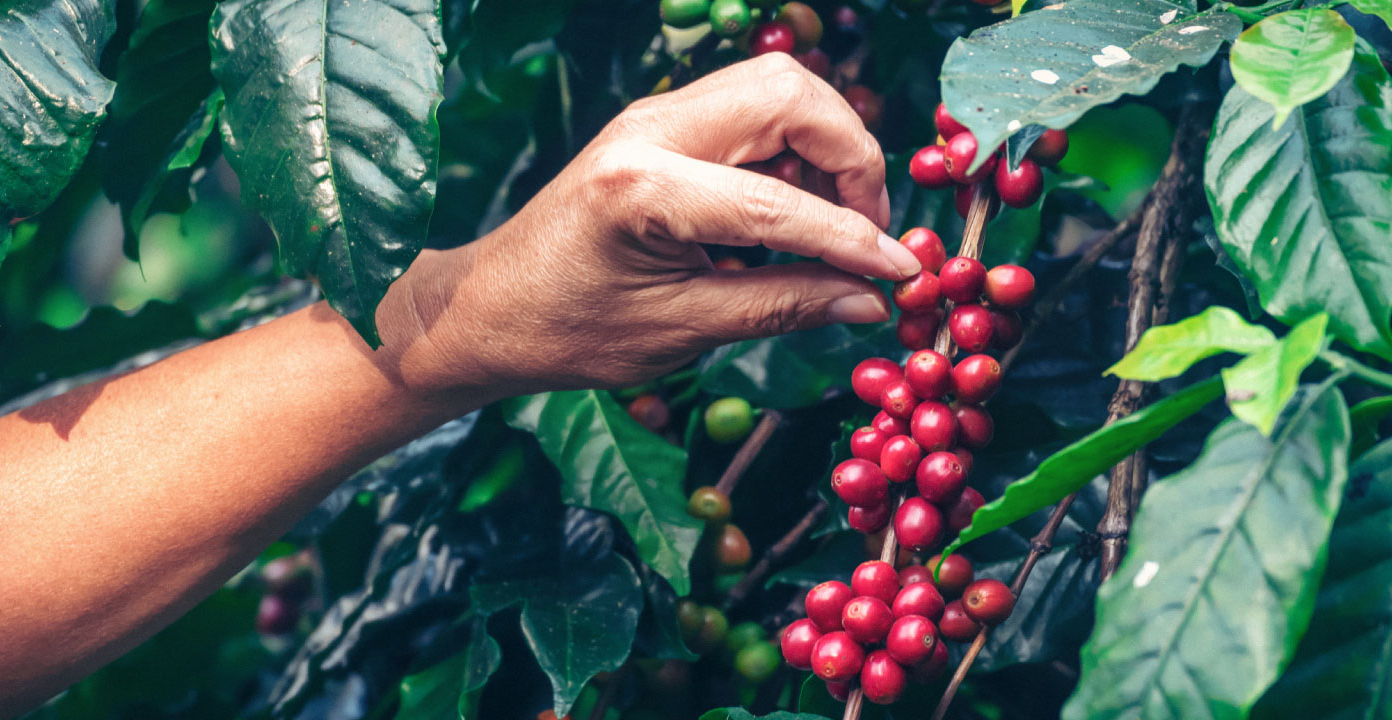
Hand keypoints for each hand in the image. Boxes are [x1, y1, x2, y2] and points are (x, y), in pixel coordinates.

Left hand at [388, 54, 919, 393]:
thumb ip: (781, 307)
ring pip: (780, 91)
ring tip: (831, 231)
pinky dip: (793, 154)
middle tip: (863, 238)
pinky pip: (754, 112)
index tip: (902, 273)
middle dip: (851, 160)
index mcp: (640, 189)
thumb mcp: (678, 332)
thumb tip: (872, 298)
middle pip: (792, 95)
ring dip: (826, 150)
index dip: (853, 240)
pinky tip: (790, 219)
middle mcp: (648, 129)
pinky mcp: (661, 123)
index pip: (777, 201)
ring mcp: (654, 115)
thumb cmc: (567, 331)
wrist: (488, 307)